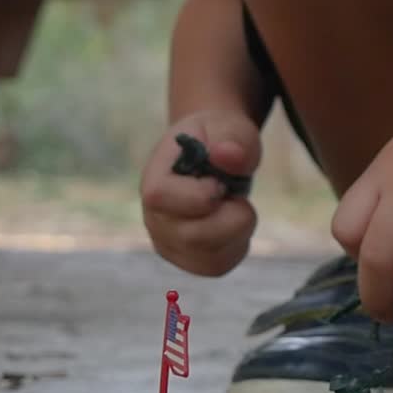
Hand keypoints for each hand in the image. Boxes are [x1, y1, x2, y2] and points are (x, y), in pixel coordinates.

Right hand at [141, 109, 260, 276]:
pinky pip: (218, 265)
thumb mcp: (229, 126)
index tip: (220, 183)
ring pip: (209, 258)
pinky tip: (234, 222)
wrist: (213, 153)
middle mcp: (155, 217)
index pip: (161, 198)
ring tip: (234, 204)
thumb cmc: (218, 138)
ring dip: (238, 230)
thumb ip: (232, 139)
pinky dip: (238, 245)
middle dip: (231, 216)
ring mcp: (169, 243)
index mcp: (154, 179)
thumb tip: (228, 156)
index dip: (199, 195)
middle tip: (235, 192)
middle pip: (192, 237)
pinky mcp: (189, 260)